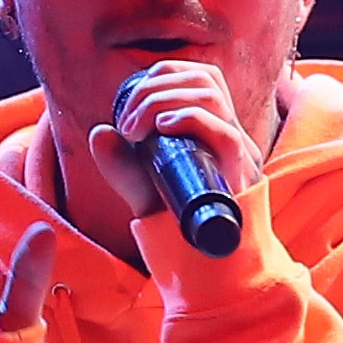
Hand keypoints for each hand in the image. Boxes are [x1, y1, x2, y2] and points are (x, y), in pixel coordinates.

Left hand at [84, 57, 259, 239]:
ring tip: (135, 130)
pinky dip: (188, 120)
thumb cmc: (177, 228)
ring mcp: (240, 153)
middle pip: (203, 78)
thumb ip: (120, 165)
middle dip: (154, 89)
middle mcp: (232, 134)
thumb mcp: (141, 190)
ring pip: (210, 95)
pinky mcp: (241, 174)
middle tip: (126, 124)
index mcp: (215, 129)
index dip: (163, 74)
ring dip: (162, 101)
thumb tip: (100, 132)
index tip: (130, 107)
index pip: (200, 75)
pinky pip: (223, 131)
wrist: (202, 268)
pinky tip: (161, 129)